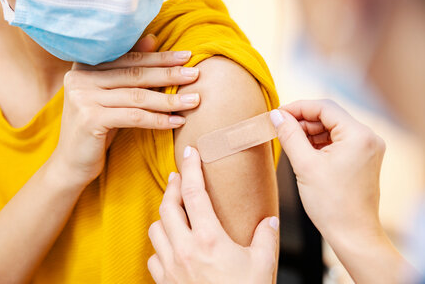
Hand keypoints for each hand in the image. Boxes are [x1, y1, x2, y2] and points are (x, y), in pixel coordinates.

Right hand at [51, 36, 201, 186]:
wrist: (72, 164)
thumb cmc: (96, 128)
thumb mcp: (112, 96)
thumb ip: (128, 69)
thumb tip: (153, 38)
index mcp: (84, 66)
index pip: (129, 58)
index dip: (159, 57)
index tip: (187, 56)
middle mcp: (79, 77)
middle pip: (135, 74)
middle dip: (169, 74)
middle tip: (196, 74)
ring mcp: (82, 97)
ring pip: (137, 96)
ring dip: (170, 99)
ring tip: (194, 100)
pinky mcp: (89, 119)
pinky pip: (134, 117)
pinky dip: (158, 119)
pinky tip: (177, 121)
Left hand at [147, 147, 278, 283]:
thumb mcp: (262, 265)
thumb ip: (266, 237)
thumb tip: (269, 221)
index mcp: (209, 239)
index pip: (194, 192)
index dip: (190, 168)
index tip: (190, 152)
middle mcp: (185, 249)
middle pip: (168, 206)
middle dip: (172, 187)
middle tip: (178, 176)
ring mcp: (171, 267)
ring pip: (156, 229)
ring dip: (164, 216)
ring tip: (175, 210)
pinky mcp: (165, 283)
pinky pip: (154, 256)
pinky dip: (161, 245)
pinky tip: (172, 245)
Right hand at [270, 100, 384, 243]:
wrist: (353, 235)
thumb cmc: (332, 205)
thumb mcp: (304, 165)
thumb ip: (290, 135)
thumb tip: (276, 115)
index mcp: (359, 135)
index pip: (324, 107)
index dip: (298, 107)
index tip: (278, 114)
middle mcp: (368, 137)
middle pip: (330, 116)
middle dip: (303, 121)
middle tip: (280, 128)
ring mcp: (368, 148)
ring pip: (333, 128)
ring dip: (310, 132)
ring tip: (289, 141)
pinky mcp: (364, 158)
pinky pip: (338, 141)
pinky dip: (320, 143)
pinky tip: (304, 151)